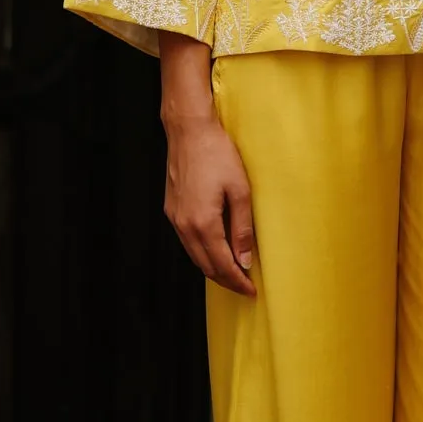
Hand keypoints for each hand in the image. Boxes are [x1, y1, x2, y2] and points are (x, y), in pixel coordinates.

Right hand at [158, 33, 256, 296]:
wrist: (189, 130)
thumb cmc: (217, 155)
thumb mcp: (240, 190)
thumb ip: (243, 228)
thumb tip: (245, 260)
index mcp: (203, 223)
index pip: (222, 265)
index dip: (238, 281)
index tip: (251, 291)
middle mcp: (184, 225)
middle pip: (205, 265)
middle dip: (225, 280)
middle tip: (244, 286)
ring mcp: (175, 218)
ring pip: (194, 255)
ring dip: (213, 267)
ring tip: (232, 272)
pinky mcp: (171, 209)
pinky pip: (186, 241)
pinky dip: (201, 252)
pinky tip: (214, 249)